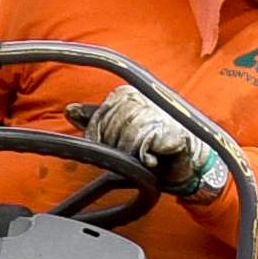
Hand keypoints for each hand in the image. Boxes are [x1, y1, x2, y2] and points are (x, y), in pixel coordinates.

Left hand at [75, 88, 222, 197]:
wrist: (187, 164)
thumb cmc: (153, 147)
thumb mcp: (118, 132)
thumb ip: (96, 120)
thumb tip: (70, 110)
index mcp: (129, 94)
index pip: (101, 113)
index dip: (100, 133)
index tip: (108, 145)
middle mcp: (144, 98)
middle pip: (112, 125)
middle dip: (115, 145)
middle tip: (129, 154)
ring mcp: (159, 113)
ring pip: (127, 136)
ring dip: (131, 153)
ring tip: (141, 157)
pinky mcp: (173, 131)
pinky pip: (145, 146)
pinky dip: (146, 157)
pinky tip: (151, 160)